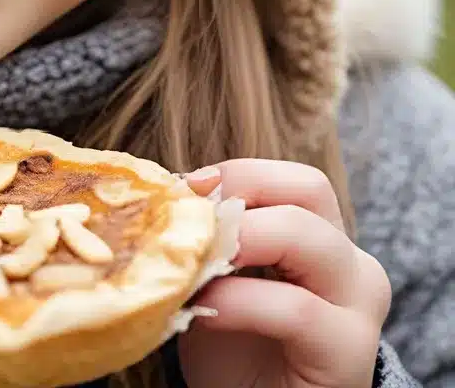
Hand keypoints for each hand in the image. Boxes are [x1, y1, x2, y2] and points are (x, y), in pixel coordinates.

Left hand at [177, 160, 390, 387]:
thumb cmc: (234, 341)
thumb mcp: (218, 275)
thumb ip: (209, 234)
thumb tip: (167, 191)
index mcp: (321, 235)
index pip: (293, 178)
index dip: (240, 172)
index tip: (188, 187)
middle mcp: (349, 260)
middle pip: (310, 188)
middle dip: (242, 191)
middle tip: (193, 216)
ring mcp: (357, 304)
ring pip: (306, 236)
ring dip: (240, 239)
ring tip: (198, 262)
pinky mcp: (349, 351)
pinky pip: (296, 309)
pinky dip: (242, 302)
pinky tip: (208, 311)